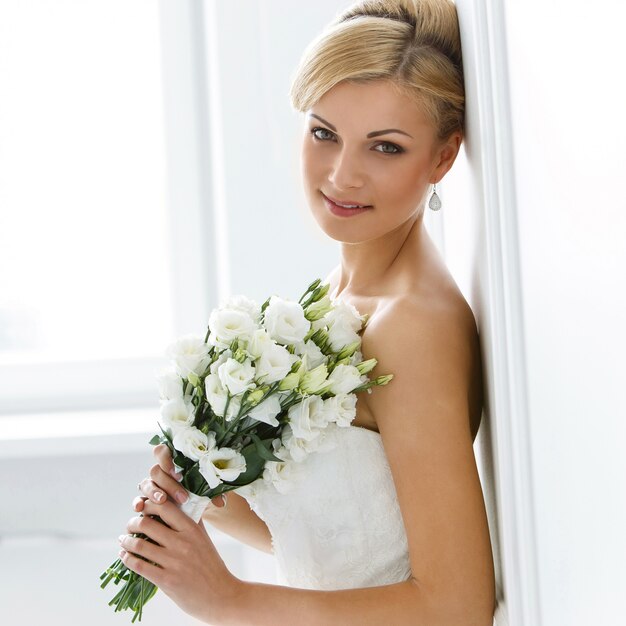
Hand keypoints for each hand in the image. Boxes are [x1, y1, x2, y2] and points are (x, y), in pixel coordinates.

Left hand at [118, 498, 240, 622]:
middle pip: (148, 524)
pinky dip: (128, 559)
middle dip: (133, 523)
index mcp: (192, 530)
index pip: (165, 508)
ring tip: (123, 540)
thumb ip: (192, 522)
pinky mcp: (166, 581)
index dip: (149, 505)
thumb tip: (181, 505)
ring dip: (127, 541)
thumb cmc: (212, 566)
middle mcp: (182, 543)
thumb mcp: (204, 539)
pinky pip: (140, 566)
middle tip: (130, 526)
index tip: (143, 508)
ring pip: (140, 545)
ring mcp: (173, 562)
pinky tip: (125, 556)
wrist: (220, 595)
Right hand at [133, 443, 226, 512]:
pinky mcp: (145, 499)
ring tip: (163, 501)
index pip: (163, 451)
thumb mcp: (207, 490)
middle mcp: (159, 471)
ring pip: (146, 483)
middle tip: (181, 496)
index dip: (168, 460)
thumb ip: (213, 493)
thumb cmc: (198, 492)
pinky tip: (140, 509)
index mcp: (173, 461)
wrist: (190, 509)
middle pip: (156, 470)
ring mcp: (150, 485)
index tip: (179, 473)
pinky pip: (138, 499)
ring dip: (154, 492)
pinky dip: (137, 503)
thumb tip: (221, 502)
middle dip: (168, 483)